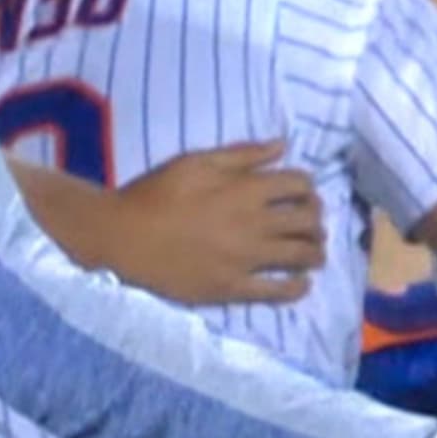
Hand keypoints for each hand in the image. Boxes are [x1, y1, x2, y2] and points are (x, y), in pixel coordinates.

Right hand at [109, 138, 326, 305]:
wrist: (120, 236)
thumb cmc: (154, 194)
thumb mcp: (194, 161)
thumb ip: (242, 154)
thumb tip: (282, 146)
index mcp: (244, 189)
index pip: (299, 184)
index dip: (307, 187)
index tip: (301, 193)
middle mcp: (253, 223)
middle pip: (309, 220)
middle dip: (316, 219)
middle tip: (310, 223)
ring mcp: (246, 259)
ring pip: (302, 256)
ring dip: (315, 252)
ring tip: (312, 252)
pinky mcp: (233, 287)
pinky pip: (279, 291)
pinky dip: (298, 287)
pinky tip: (300, 283)